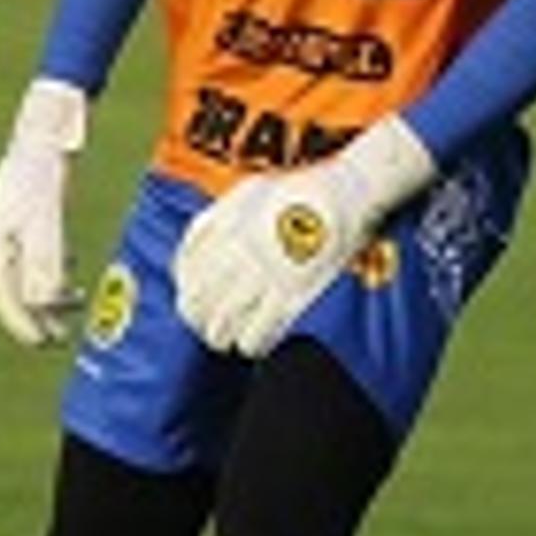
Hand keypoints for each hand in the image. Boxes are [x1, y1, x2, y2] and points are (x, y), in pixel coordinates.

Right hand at [0, 78, 88, 347]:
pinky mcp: (16, 220)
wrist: (44, 131)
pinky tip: (68, 271)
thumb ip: (44, 264)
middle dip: (36, 316)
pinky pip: (27, 258)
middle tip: (62, 336)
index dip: (25, 325)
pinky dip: (48, 271)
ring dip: (45, 295)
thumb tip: (43, 306)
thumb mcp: (47, 222)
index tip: (46, 343)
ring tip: (74, 302)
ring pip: (19, 276)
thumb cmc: (43, 177)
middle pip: (9, 292)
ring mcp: (0, 230)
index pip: (5, 298)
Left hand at [172, 118, 436, 358]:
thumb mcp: (245, 191)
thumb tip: (187, 257)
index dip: (186, 295)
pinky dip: (251, 344)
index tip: (193, 305)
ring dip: (222, 338)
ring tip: (229, 341)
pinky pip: (259, 333)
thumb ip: (213, 220)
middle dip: (200, 322)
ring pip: (224, 324)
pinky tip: (255, 344)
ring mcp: (266, 274)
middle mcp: (240, 252)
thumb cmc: (299, 191)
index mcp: (226, 227)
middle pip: (199, 304)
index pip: (186, 275)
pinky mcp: (294, 293)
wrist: (349, 191)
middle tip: (210, 328)